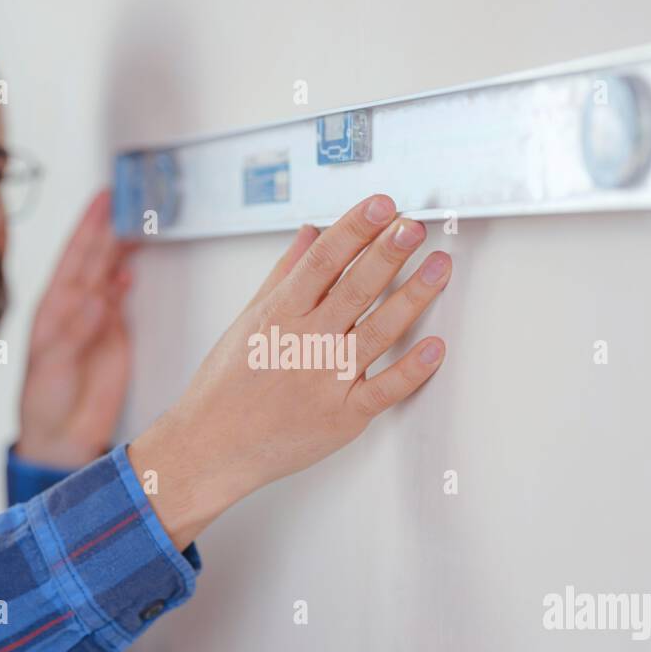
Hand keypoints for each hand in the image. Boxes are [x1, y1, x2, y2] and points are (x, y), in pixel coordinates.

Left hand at [16, 188, 135, 468]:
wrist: (61, 439)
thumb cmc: (43, 403)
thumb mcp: (51, 365)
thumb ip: (75, 331)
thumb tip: (98, 298)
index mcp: (52, 307)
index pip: (74, 256)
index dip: (89, 226)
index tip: (104, 199)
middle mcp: (73, 307)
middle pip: (95, 256)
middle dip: (110, 225)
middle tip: (128, 196)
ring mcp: (95, 320)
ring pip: (110, 272)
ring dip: (121, 247)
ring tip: (136, 221)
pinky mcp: (114, 337)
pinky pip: (121, 299)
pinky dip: (126, 280)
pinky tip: (131, 266)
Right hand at [127, 193, 450, 549]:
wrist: (211, 447)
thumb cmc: (225, 386)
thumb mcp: (248, 320)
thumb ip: (283, 275)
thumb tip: (310, 233)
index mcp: (280, 313)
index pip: (323, 260)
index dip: (355, 228)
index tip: (382, 204)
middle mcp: (305, 342)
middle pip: (355, 288)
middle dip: (389, 253)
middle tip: (416, 226)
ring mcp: (325, 380)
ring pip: (378, 331)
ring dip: (413, 297)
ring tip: (439, 267)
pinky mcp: (342, 417)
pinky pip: (384, 390)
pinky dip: (411, 370)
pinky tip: (436, 347)